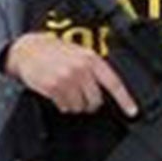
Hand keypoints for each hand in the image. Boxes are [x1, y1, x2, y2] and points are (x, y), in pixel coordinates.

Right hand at [4, 33, 138, 117]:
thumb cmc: (55, 52)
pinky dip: (63, 105)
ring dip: (75, 104)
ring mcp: (67, 78)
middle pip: (96, 101)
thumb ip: (95, 69)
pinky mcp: (54, 87)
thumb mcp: (80, 53)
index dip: (125, 99)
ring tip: (67, 90)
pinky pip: (66, 107)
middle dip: (90, 102)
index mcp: (91, 59)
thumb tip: (110, 90)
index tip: (132, 111)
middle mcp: (81, 68)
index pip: (114, 83)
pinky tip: (58, 93)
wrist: (29, 49)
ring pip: (81, 107)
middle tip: (81, 94)